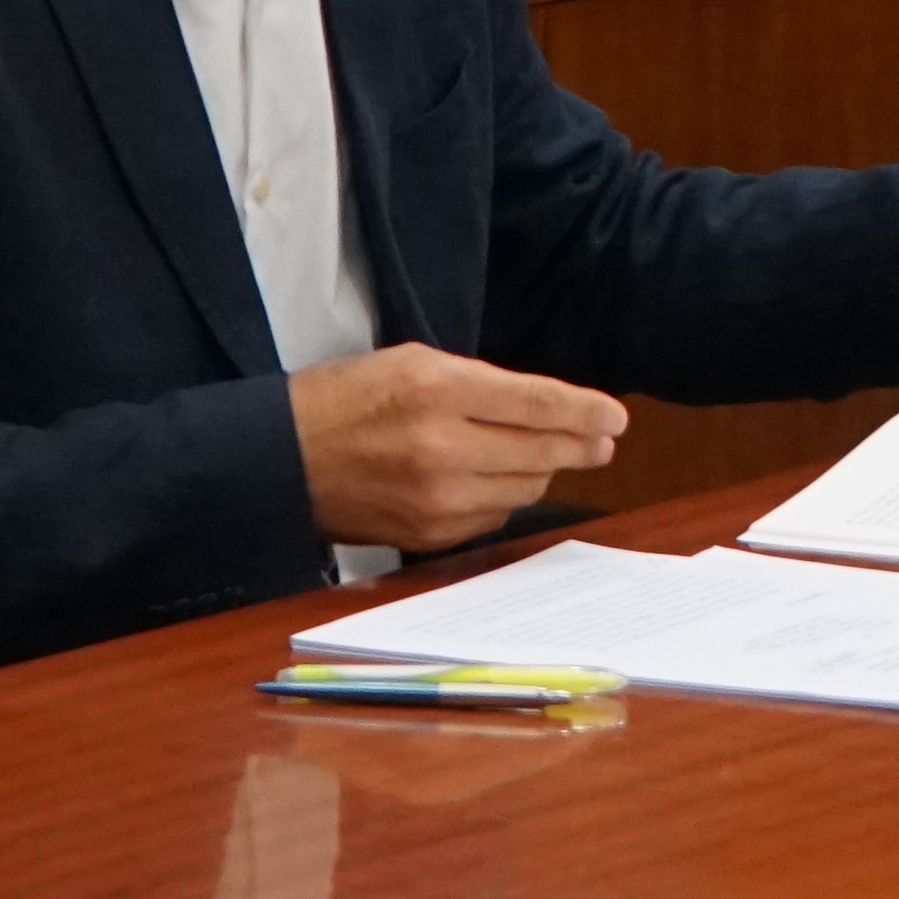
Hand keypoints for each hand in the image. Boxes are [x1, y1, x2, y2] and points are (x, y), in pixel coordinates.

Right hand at [288, 343, 630, 554]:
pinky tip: (498, 479)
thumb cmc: (347, 399)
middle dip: (579, 444)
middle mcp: (443, 448)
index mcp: (438, 390)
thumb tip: (545, 408)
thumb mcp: (412, 363)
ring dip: (542, 470)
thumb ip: (480, 384)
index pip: (536, 403)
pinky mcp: (428, 535)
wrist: (281, 459)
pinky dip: (504, 496)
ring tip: (550, 453)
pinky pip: (493, 517)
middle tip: (601, 440)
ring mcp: (436, 498)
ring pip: (524, 488)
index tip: (616, 418)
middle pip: (541, 451)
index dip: (585, 411)